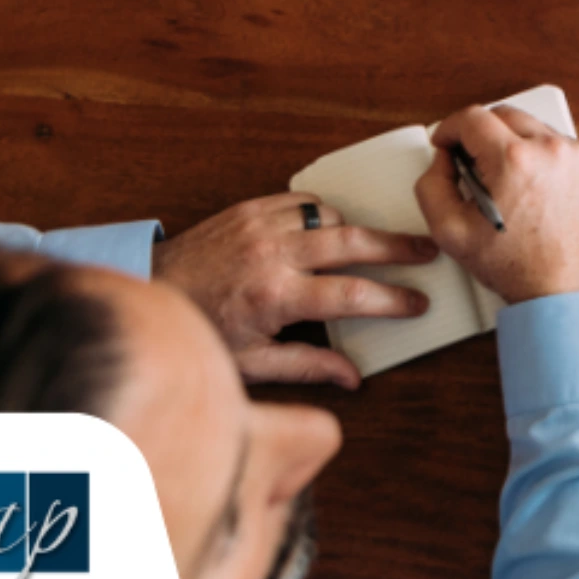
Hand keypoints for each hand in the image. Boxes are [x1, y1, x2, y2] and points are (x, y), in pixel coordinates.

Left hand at [152, 193, 435, 389]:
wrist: (151, 288)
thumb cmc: (199, 330)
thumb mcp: (251, 362)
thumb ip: (307, 365)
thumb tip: (352, 377)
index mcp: (275, 297)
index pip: (352, 295)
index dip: (392, 300)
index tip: (417, 302)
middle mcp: (272, 254)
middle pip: (354, 243)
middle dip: (397, 247)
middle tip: (427, 250)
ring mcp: (261, 225)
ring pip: (330, 217)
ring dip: (354, 231)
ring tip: (371, 246)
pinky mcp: (250, 207)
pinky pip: (303, 201)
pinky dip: (321, 214)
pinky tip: (326, 230)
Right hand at [415, 103, 578, 304]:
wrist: (562, 290)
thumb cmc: (516, 266)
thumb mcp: (450, 231)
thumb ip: (432, 185)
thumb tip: (443, 158)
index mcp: (515, 160)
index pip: (472, 117)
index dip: (451, 128)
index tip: (448, 142)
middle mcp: (551, 149)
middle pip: (504, 115)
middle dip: (482, 134)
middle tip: (474, 165)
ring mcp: (578, 154)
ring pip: (532, 127)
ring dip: (514, 144)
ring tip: (508, 183)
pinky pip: (559, 143)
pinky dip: (543, 156)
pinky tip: (535, 186)